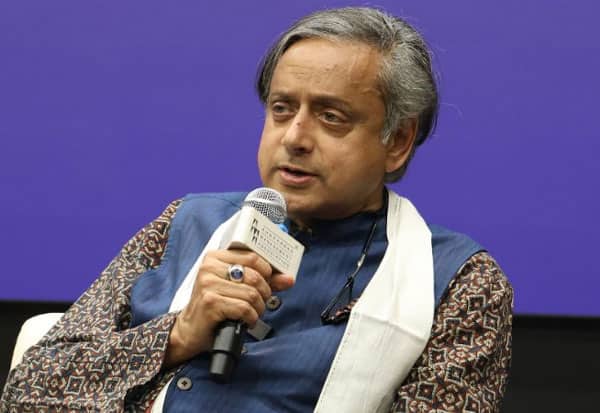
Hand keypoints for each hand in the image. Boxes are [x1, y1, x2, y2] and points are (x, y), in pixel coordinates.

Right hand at [164, 249, 293, 367]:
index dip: (267, 271)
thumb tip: (288, 279)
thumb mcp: (237, 288)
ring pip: (251, 293)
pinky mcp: (210, 302)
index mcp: (216, 257)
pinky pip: (244, 308)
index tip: (269, 282)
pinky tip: (245, 320)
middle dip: (264, 292)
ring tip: (252, 313)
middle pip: (255, 276)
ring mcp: (208, 284)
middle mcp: (209, 267)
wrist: (190, 331)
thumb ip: (263, 280)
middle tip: (259, 303)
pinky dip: (251, 318)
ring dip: (258, 308)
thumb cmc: (214, 307)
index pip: (253, 257)